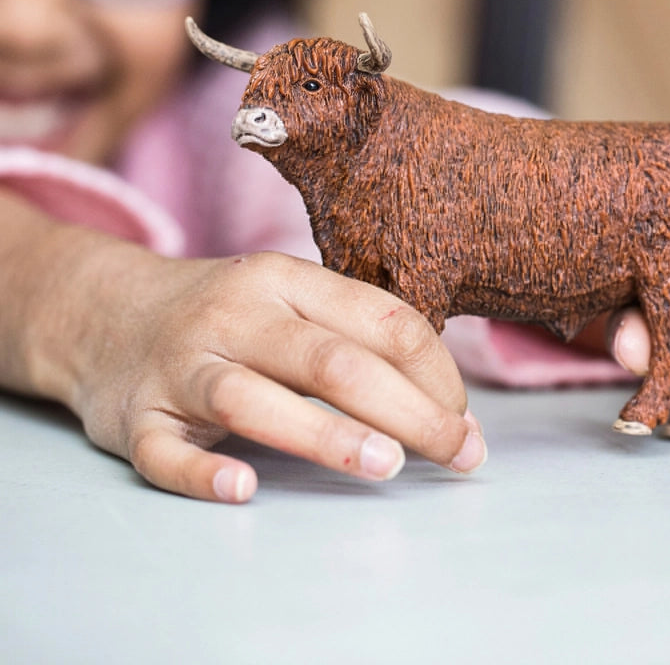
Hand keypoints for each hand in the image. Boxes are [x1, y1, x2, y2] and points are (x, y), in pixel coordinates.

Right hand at [24, 234, 484, 502]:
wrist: (106, 312)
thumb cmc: (229, 315)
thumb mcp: (289, 298)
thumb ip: (357, 338)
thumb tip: (447, 407)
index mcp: (285, 280)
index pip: (382, 319)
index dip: (436, 373)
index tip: (465, 420)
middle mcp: (236, 316)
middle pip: (332, 361)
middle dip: (408, 410)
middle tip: (459, 453)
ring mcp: (181, 366)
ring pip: (252, 399)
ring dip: (324, 435)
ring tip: (386, 465)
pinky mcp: (135, 417)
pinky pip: (164, 451)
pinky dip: (202, 473)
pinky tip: (244, 488)